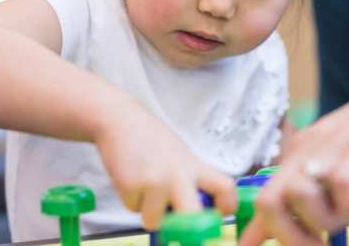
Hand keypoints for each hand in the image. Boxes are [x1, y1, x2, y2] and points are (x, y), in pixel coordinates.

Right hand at [93, 105, 236, 229]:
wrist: (121, 121)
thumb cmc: (152, 140)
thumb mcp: (182, 157)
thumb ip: (193, 181)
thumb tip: (200, 211)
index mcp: (196, 166)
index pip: (225, 188)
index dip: (228, 206)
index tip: (221, 214)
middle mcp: (179, 175)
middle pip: (193, 216)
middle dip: (185, 228)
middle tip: (178, 222)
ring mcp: (155, 181)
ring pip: (155, 221)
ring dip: (148, 212)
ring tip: (146, 188)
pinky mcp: (131, 186)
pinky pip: (134, 210)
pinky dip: (131, 201)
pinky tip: (131, 179)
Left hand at [238, 39, 348, 245]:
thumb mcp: (348, 163)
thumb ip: (321, 192)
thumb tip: (296, 229)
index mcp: (301, 154)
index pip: (263, 201)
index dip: (259, 236)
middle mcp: (311, 148)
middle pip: (270, 203)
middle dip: (291, 239)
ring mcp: (337, 145)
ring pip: (300, 197)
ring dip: (326, 224)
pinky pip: (345, 186)